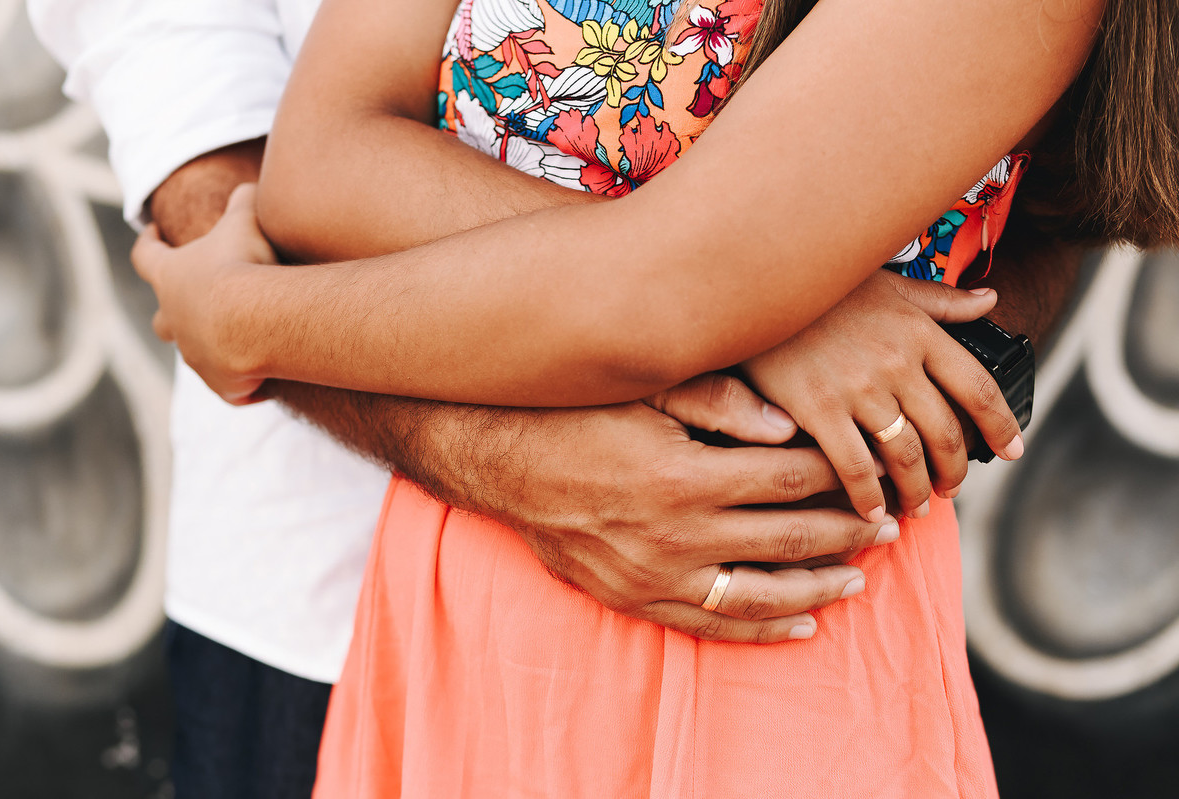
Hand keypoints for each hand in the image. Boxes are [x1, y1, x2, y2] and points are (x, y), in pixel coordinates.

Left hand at [132, 183, 276, 404]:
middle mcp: (175, 321)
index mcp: (171, 278)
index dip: (147, 244)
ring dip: (212, 347)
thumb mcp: (246, 220)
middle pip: (162, 321)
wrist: (254, 323)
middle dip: (173, 313)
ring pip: (196, 354)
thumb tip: (250, 186)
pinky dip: (245, 382)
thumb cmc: (243, 266)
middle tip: (194, 305)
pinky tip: (265, 378)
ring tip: (241, 341)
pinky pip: (233, 388)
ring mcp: (196, 357)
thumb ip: (244, 200)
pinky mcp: (223, 385)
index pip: (145, 257)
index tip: (151, 231)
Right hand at [416, 374, 901, 642]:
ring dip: (817, 588)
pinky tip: (802, 627)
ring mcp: (652, 575)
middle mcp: (674, 534)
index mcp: (684, 475)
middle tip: (888, 528)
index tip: (869, 476)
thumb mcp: (640, 390)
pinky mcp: (632, 598)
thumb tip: (790, 424)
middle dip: (846, 533)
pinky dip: (762, 631)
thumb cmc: (572, 413)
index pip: (788, 481)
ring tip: (860, 579)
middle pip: (787, 539)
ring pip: (759, 596)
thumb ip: (717, 402)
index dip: (839, 478)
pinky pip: (710, 626)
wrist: (496, 460)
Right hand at [743, 269, 1023, 521]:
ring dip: (917, 490)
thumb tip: (991, 300)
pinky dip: (868, 496)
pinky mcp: (818, 409)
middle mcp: (897, 362)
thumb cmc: (821, 287)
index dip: (1001, 425)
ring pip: (906, 456)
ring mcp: (858, 389)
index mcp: (919, 332)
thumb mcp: (888, 283)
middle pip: (946, 432)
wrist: (754, 287)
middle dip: (956, 470)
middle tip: (952, 489)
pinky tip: (872, 512)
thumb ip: (940, 300)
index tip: (1014, 450)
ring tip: (916, 507)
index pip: (978, 387)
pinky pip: (854, 466)